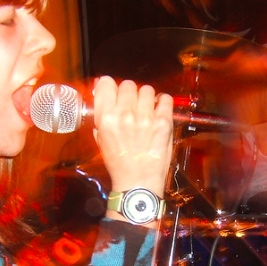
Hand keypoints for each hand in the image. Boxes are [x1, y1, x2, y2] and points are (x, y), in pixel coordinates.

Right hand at [91, 76, 173, 200]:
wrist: (138, 182)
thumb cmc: (118, 163)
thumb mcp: (101, 139)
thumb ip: (101, 117)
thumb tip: (103, 97)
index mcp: (106, 118)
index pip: (107, 83)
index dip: (110, 86)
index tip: (114, 91)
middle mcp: (125, 114)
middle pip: (128, 85)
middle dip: (129, 94)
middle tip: (131, 105)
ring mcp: (146, 117)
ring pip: (146, 89)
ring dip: (145, 98)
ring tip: (145, 109)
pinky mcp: (163, 122)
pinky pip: (165, 99)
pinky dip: (162, 102)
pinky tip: (158, 110)